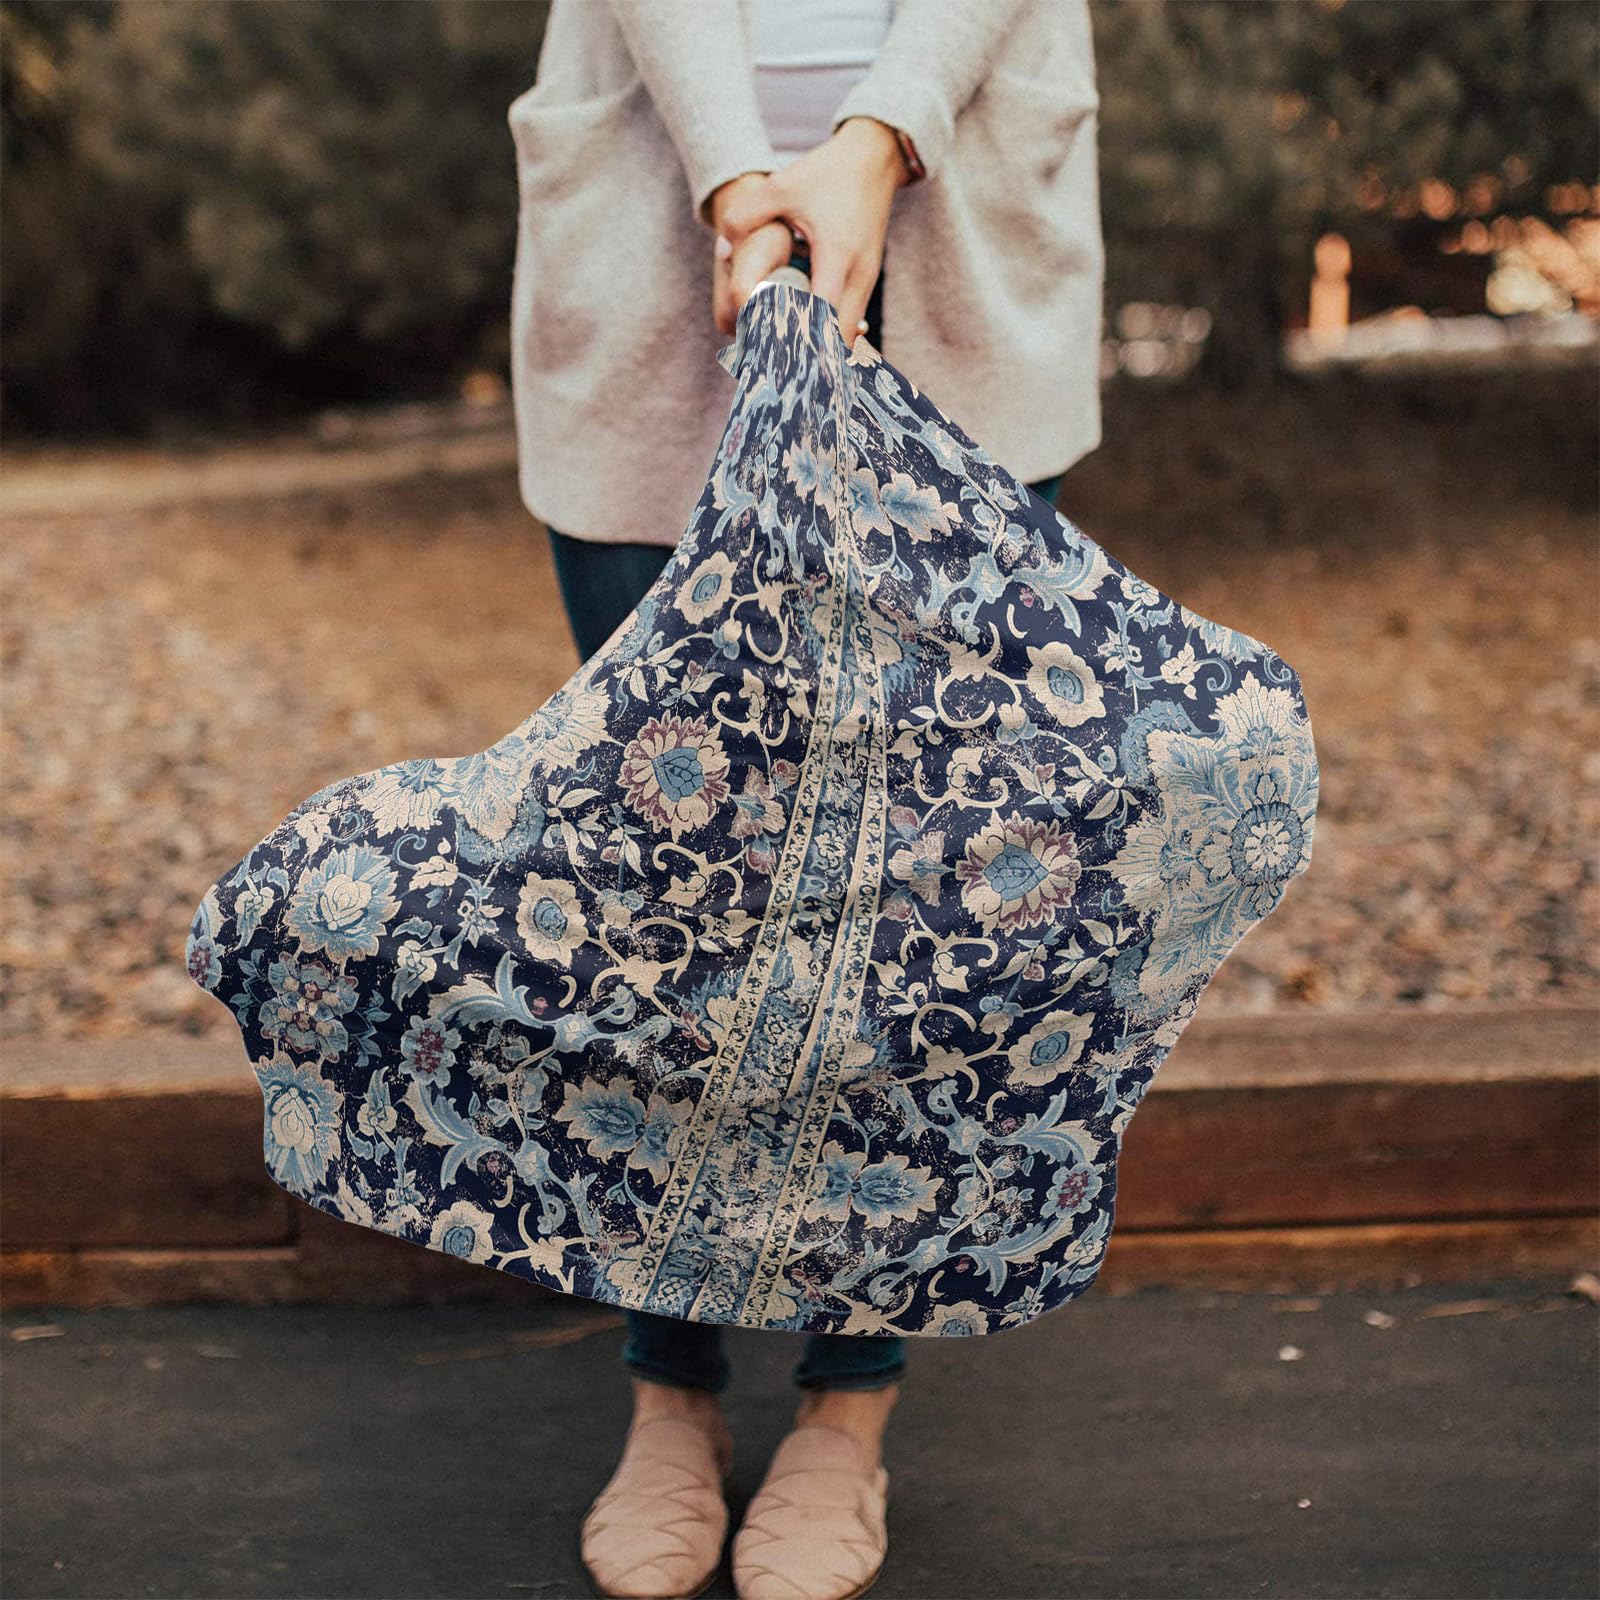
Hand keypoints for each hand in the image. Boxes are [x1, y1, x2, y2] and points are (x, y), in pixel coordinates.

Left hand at [713, 118, 908, 341]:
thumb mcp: (781, 186)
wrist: (874, 159)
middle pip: (839, 341)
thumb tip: (722, 250)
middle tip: (775, 369)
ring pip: (848, 336)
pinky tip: (805, 341)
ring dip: (821, 351)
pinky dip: (830, 336)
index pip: (821, 318)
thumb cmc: (827, 173)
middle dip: (810, 360)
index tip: (774, 360)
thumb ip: (745, 215)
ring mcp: (867, 281)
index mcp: (837, 256)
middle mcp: (858, 275)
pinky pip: (850, 322)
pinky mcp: (867, 281)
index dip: (799, 343)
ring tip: (787, 361)